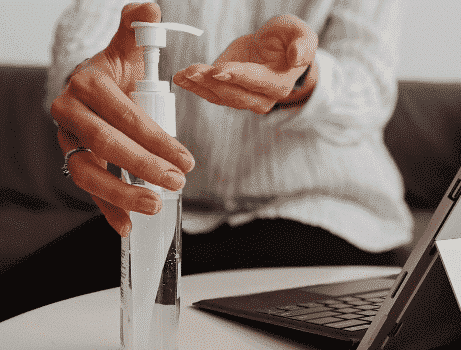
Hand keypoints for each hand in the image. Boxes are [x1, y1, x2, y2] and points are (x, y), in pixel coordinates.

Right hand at [50, 3, 194, 236]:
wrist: (92, 86)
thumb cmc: (117, 71)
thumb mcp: (128, 48)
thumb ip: (138, 28)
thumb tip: (151, 8)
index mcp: (88, 84)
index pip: (126, 116)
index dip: (156, 139)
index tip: (187, 160)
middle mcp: (71, 113)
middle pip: (107, 145)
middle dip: (144, 167)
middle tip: (177, 184)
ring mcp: (68, 139)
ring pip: (88, 172)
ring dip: (121, 194)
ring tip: (154, 208)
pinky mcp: (73, 159)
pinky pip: (86, 188)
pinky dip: (106, 209)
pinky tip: (126, 227)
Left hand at [172, 14, 318, 114]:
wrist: (274, 48)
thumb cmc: (288, 39)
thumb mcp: (300, 33)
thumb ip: (303, 44)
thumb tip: (297, 58)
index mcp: (280, 84)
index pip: (258, 82)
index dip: (239, 76)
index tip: (219, 70)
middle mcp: (262, 98)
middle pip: (235, 94)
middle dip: (212, 83)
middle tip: (193, 71)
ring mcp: (243, 99)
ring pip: (220, 96)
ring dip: (199, 86)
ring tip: (183, 74)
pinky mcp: (227, 93)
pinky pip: (210, 93)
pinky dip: (194, 86)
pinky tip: (181, 78)